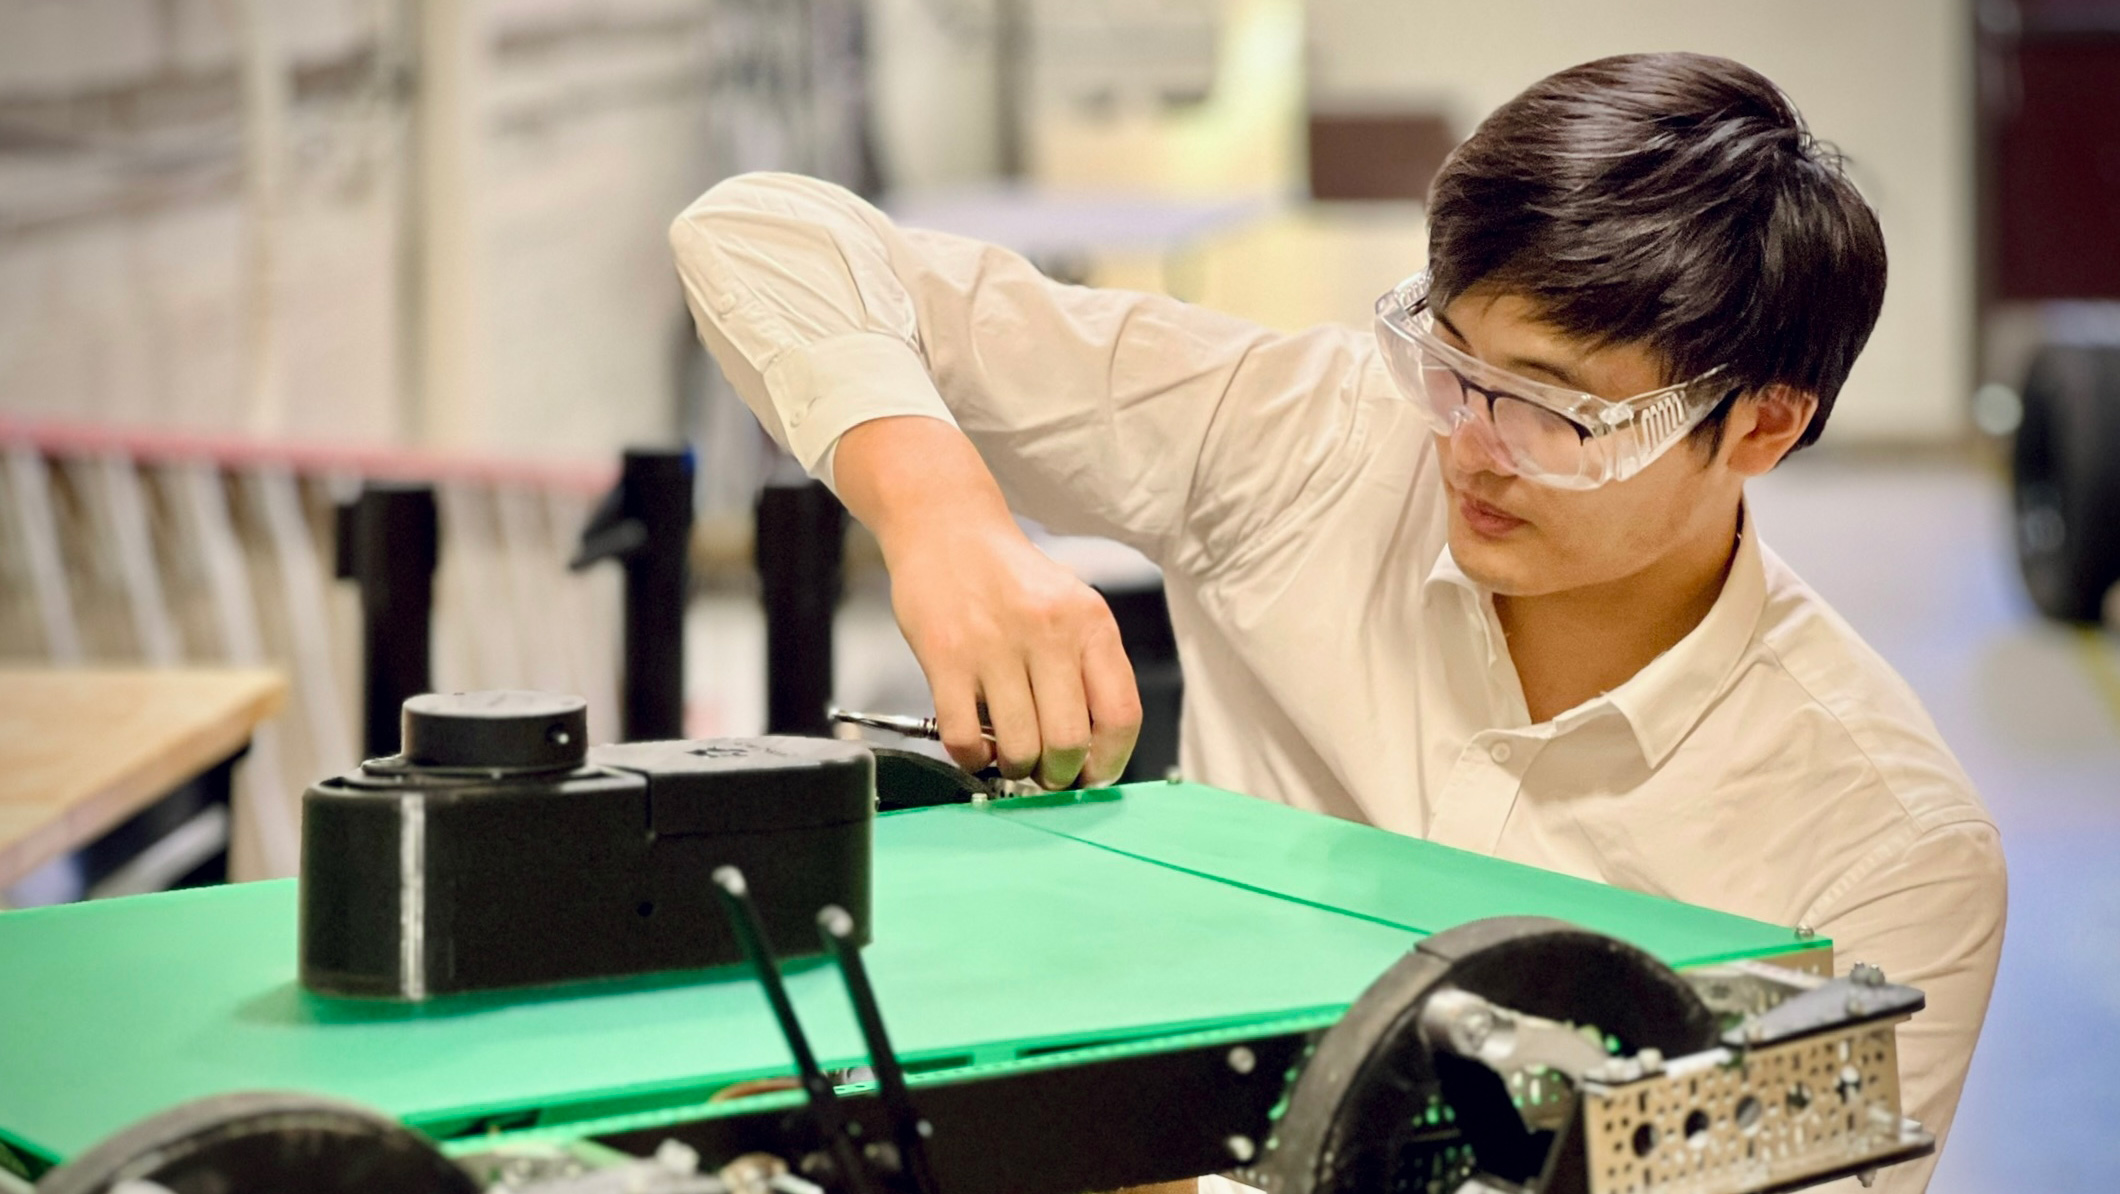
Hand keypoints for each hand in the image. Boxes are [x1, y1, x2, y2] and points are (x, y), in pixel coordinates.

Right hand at [888, 521, 1140, 786]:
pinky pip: (964, 736)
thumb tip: (1096, 748)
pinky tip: (977, 745)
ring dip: (1017, 767)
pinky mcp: (946, 657)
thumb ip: (1089, 667)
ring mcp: (994, 645)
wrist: (948, 529)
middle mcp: (1048, 632)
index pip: (1120, 715)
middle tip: (1046, 772)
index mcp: (1090, 623)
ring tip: (1010, 756)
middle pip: (1069, 741)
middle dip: (1059, 774)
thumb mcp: (1072, 606)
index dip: (1110, 761)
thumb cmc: (1012, 578)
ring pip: (1019, 746)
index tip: (1095, 776)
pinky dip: (972, 758)